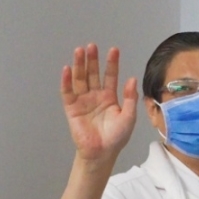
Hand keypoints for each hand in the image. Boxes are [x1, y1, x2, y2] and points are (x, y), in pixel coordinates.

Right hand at [61, 44, 137, 162]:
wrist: (102, 152)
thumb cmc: (117, 137)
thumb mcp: (129, 117)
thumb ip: (130, 98)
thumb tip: (132, 79)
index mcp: (110, 97)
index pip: (110, 76)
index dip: (111, 63)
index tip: (113, 50)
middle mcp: (96, 96)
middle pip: (93, 74)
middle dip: (92, 60)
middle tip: (92, 46)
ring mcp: (83, 101)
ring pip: (80, 79)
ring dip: (79, 65)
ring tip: (79, 51)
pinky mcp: (72, 108)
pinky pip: (68, 92)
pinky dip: (66, 81)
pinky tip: (67, 69)